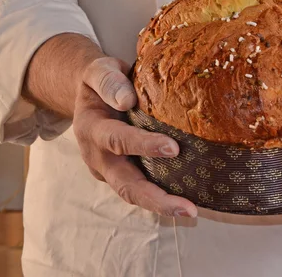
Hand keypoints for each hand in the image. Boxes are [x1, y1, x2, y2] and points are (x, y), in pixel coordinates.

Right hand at [73, 57, 197, 216]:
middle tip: (186, 207)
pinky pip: (140, 189)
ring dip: (161, 206)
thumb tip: (127, 99)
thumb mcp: (99, 69)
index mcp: (91, 128)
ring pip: (132, 193)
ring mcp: (109, 169)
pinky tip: (187, 202)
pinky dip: (162, 198)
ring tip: (191, 212)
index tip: (172, 148)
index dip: (143, 145)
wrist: (90, 93)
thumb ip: (109, 81)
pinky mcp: (122, 174)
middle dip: (155, 198)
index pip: (117, 139)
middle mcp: (98, 156)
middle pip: (125, 184)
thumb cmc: (100, 80)